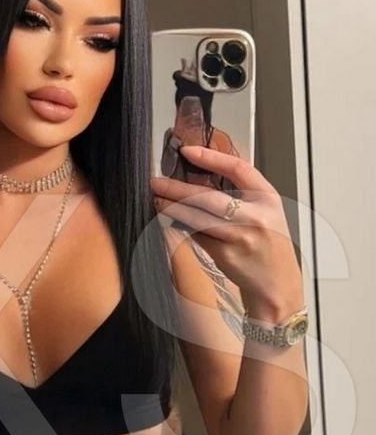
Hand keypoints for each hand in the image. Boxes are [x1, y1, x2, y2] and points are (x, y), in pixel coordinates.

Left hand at [151, 144, 304, 315]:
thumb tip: (201, 177)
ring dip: (173, 208)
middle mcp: (255, 216)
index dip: (211, 157)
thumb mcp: (266, 212)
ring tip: (158, 200)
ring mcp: (239, 237)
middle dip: (177, 188)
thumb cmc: (270, 247)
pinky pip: (198, 235)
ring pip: (197, 217)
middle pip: (208, 196)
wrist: (277, 283)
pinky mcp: (224, 254)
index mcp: (268, 198)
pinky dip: (184, 227)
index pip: (238, 168)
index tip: (188, 151)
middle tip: (157, 182)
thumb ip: (242, 194)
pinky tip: (174, 222)